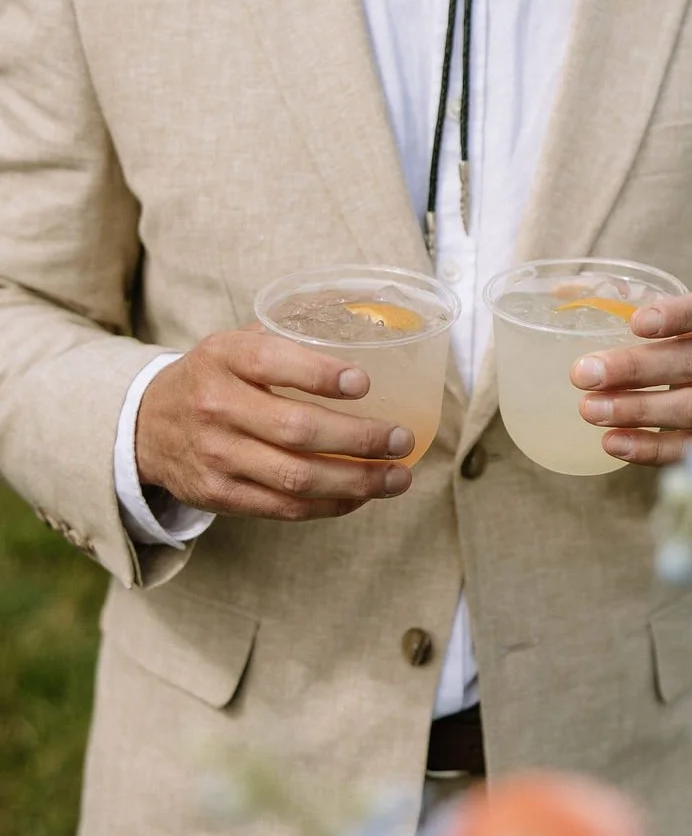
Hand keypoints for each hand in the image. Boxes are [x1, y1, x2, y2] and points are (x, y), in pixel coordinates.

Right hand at [136, 326, 413, 520]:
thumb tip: (367, 328)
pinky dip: (331, 504)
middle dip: (360, 439)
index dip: (320, 375)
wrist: (146, 426)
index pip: (271, 362)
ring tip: (397, 477)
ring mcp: (216, 456)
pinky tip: (361, 494)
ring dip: (357, 481)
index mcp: (222, 358)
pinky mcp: (220, 495)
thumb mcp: (235, 344)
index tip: (364, 384)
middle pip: (296, 430)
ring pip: (297, 477)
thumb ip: (289, 338)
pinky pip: (286, 507)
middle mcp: (215, 407)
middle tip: (402, 439)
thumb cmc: (214, 379)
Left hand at [570, 284, 691, 468]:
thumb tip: (563, 292)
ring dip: (636, 410)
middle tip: (584, 373)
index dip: (678, 314)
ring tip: (589, 409)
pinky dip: (649, 449)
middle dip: (634, 368)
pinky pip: (690, 449)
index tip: (635, 322)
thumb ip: (643, 302)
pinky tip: (612, 442)